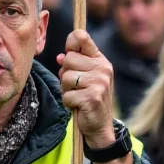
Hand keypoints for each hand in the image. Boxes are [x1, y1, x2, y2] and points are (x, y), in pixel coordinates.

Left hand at [59, 30, 132, 163]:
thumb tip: (60, 57)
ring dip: (66, 90)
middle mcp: (103, 68)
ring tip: (77, 96)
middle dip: (65, 74)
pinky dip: (68, 102)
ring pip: (66, 77)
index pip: (81, 36)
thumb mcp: (84, 77)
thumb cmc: (89, 97)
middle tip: (76, 86)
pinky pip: (67, 94)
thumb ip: (73, 64)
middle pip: (68, 59)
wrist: (100, 126)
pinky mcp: (93, 97)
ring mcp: (100, 83)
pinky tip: (78, 106)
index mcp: (100, 59)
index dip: (70, 43)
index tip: (69, 52)